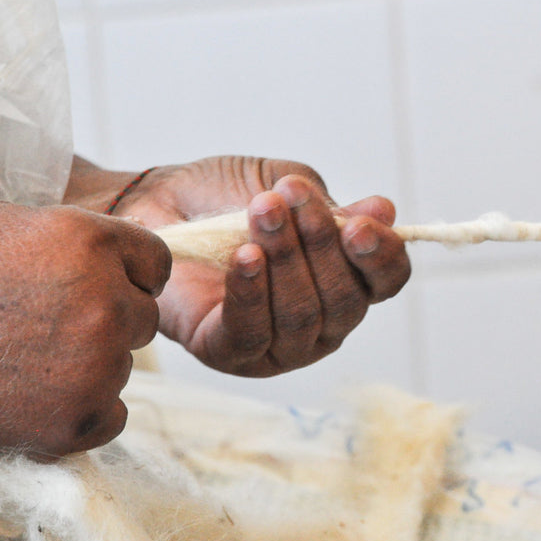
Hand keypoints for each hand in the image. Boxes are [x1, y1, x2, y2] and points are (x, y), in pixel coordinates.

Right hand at [0, 204, 169, 458]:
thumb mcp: (12, 233)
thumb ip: (74, 248)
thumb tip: (118, 265)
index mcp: (89, 241)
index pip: (155, 264)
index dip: (124, 276)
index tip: (91, 285)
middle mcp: (106, 301)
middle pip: (142, 318)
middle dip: (104, 322)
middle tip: (40, 328)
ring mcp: (96, 363)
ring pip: (122, 367)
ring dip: (86, 367)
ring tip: (18, 361)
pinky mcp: (76, 419)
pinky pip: (112, 417)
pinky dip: (80, 415)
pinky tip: (31, 398)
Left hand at [113, 157, 410, 376]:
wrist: (155, 201)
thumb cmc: (226, 195)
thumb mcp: (289, 187)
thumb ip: (335, 205)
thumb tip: (385, 212)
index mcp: (347, 280)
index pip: (386, 281)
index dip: (381, 257)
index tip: (357, 226)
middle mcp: (323, 321)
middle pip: (347, 301)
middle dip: (321, 247)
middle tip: (289, 198)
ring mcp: (279, 345)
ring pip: (301, 317)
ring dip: (284, 260)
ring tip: (260, 214)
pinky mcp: (229, 353)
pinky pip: (251, 334)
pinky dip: (250, 293)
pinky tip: (243, 258)